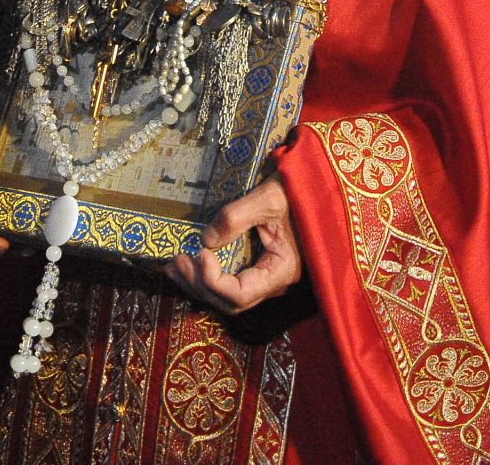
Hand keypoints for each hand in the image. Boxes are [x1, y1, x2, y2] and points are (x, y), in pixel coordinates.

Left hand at [163, 174, 301, 314]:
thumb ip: (236, 217)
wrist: (316, 188)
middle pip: (230, 301)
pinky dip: (206, 276)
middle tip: (176, 261)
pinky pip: (230, 281)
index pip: (240, 294)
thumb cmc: (299, 192)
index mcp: (281, 270)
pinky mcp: (258, 266)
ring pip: (227, 296)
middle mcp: (273, 281)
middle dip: (199, 284)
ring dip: (198, 284)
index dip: (214, 280)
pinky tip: (188, 262)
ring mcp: (266, 276)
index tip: (200, 252)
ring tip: (173, 265)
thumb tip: (206, 239)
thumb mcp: (268, 198)